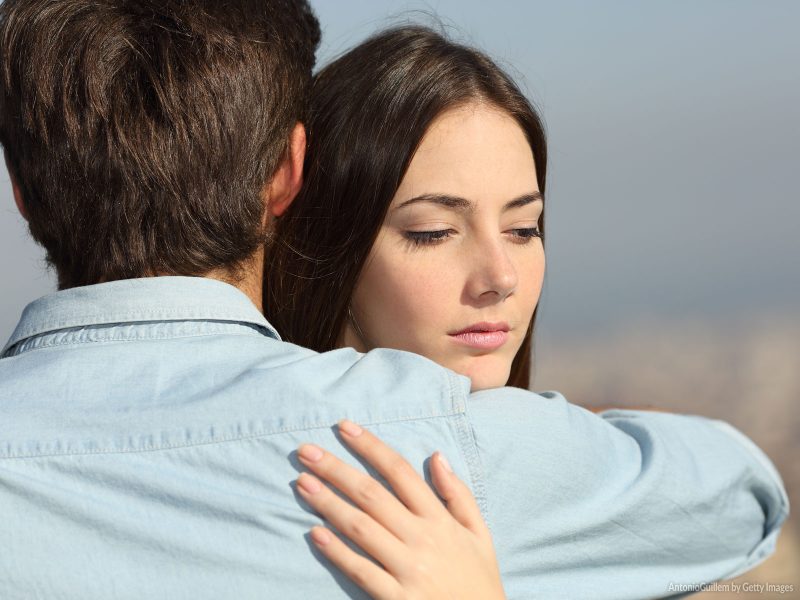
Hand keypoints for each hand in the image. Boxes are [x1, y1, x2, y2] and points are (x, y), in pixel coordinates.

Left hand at [294, 420, 504, 599]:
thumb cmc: (478, 580)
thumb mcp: (479, 533)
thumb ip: (458, 494)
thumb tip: (437, 455)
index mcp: (440, 519)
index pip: (400, 472)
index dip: (370, 447)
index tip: (344, 427)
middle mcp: (423, 539)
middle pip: (372, 494)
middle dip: (336, 469)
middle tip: (305, 451)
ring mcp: (408, 569)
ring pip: (361, 527)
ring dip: (328, 503)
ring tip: (302, 483)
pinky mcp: (397, 599)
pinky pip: (362, 571)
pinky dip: (338, 552)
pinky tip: (315, 533)